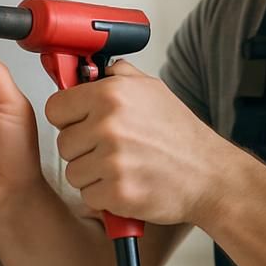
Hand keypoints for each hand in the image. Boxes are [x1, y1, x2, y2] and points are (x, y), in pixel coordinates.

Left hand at [44, 60, 226, 225]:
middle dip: (84, 149)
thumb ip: (119, 76)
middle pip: (63, 142)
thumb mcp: (154, 90)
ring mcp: (112, 160)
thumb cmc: (182, 136)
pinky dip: (105, 196)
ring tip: (125, 166)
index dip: (69, 118)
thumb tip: (89, 69)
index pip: (56, 107)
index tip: (84, 124)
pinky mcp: (116, 192)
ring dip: (93, 174)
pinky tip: (129, 183)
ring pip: (73, 171)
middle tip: (115, 149)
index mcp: (112, 94)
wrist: (210, 176)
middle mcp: (109, 124)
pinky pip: (88, 195)